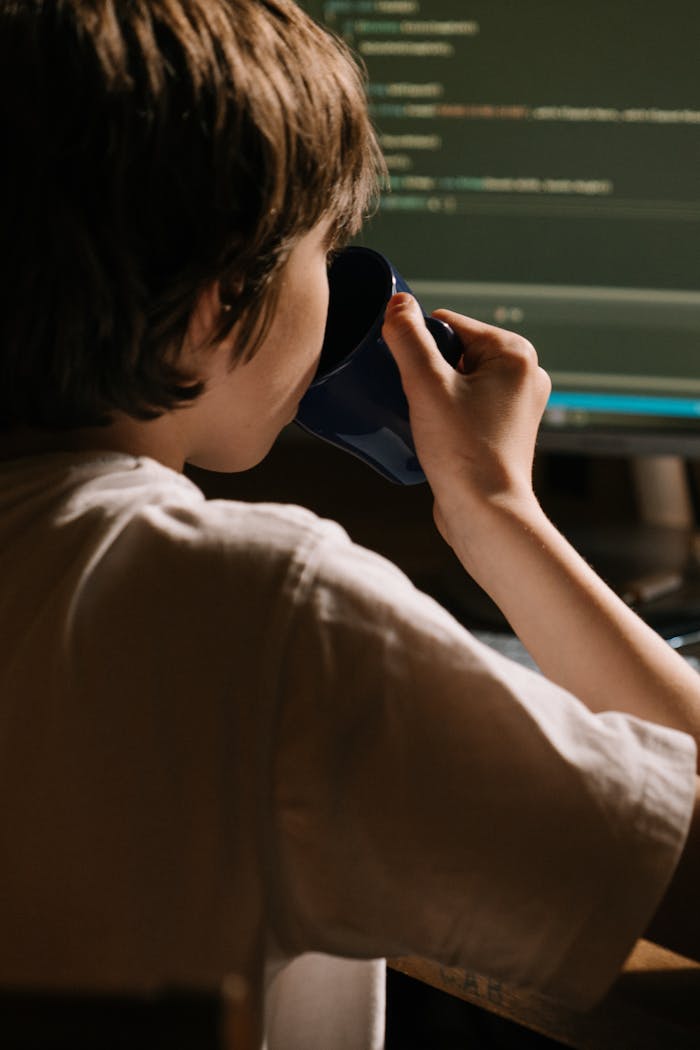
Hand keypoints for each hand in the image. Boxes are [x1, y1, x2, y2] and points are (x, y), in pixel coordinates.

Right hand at [382, 293, 550, 545]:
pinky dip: (447, 412)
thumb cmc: (463, 452)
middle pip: (455, 352)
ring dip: (434, 393)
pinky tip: (432, 431)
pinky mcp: (506, 432)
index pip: (450, 324)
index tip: (403, 374)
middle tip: (413, 400)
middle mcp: (525, 375)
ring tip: (421, 418)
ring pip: (460, 381)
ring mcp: (518, 406)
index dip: (418, 344)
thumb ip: (408, 339)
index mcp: (515, 353)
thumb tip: (397, 303)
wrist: (486, 515)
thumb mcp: (426, 387)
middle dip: (427, 371)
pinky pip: (468, 406)